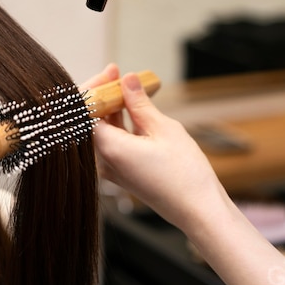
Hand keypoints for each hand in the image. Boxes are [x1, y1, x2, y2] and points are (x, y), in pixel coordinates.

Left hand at [92, 70, 227, 231]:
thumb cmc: (185, 175)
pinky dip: (119, 124)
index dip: (95, 88)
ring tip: (128, 87)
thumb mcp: (164, 129)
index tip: (111, 73)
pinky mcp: (120, 173)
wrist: (198, 211)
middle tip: (119, 75)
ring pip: (101, 131)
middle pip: (90, 120)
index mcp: (108, 149)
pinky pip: (111, 142)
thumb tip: (127, 80)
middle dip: (103, 95)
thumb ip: (140, 103)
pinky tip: (132, 109)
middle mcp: (102, 161)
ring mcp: (110, 168)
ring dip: (112, 108)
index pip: (86, 111)